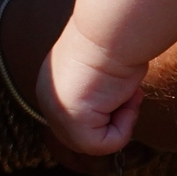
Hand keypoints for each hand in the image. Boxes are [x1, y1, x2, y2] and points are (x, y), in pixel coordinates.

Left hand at [41, 25, 145, 156]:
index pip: (78, 120)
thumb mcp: (98, 74)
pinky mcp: (73, 122)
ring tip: (124, 93)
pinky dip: (124, 126)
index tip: (120, 87)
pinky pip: (106, 144)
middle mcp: (48, 99)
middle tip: (127, 94)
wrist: (111, 31)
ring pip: (97, 142)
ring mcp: (56, 111)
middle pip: (86, 135)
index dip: (109, 111)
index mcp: (50, 86)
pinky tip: (123, 98)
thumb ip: (95, 94)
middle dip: (113, 119)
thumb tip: (109, 108)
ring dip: (121, 121)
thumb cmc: (113, 45)